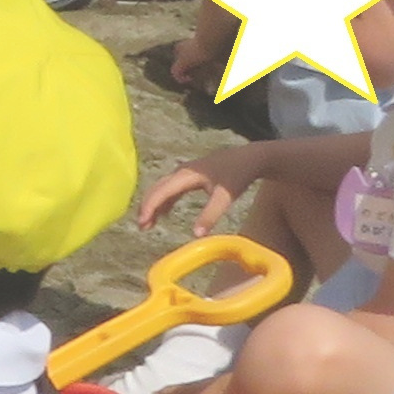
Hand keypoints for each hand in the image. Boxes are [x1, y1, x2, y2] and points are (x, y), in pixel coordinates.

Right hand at [135, 149, 256, 234]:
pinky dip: (165, 201)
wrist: (252, 158)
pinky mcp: (192, 175)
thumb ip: (210, 215)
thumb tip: (196, 235)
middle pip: (157, 188)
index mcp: (186, 175)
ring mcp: (186, 172)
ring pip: (163, 188)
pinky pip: (172, 188)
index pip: (161, 191)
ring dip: (154, 205)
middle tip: (141, 226)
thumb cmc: (239, 175)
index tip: (142, 223)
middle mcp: (182, 171)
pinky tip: (165, 213)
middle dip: (147, 207)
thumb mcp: (225, 197)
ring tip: (148, 223)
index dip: (149, 207)